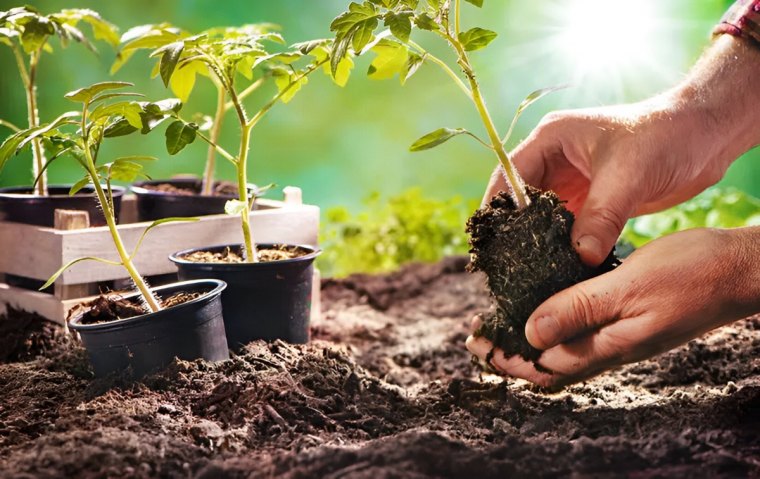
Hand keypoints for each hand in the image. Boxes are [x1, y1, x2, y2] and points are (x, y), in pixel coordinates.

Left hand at [466, 227, 759, 389]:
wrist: (739, 271)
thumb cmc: (691, 275)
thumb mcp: (628, 287)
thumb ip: (579, 309)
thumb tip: (530, 334)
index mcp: (607, 345)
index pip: (543, 366)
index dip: (506, 358)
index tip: (475, 343)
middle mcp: (611, 347)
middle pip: (548, 363)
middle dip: (510, 352)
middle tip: (477, 337)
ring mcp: (621, 335)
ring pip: (564, 347)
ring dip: (530, 338)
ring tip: (502, 322)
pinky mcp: (629, 319)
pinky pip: (583, 329)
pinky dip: (556, 321)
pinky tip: (547, 302)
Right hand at [485, 36, 759, 266]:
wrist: (705, 137)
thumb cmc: (664, 138)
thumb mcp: (627, 177)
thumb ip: (601, 216)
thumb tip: (580, 257)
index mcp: (551, 139)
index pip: (509, 175)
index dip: (498, 208)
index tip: (492, 242)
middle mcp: (554, 160)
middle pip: (519, 200)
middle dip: (513, 231)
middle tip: (506, 265)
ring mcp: (571, 181)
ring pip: (541, 217)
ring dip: (537, 241)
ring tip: (528, 272)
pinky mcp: (589, 201)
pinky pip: (566, 227)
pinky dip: (561, 246)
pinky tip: (558, 268)